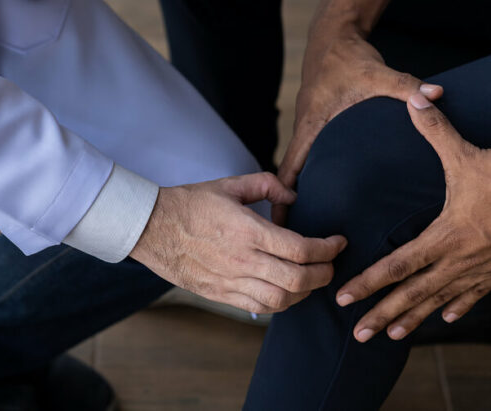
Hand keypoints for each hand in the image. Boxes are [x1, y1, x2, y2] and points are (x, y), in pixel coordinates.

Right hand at [129, 173, 346, 313]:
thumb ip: (266, 185)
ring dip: (305, 292)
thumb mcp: (229, 184)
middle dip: (324, 273)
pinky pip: (259, 307)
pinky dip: (281, 302)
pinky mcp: (220, 294)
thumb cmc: (189, 203)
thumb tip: (293, 197)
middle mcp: (242, 260)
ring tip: (312, 279)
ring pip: (282, 300)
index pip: (301, 249)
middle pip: (298, 279)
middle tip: (332, 263)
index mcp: (247, 231)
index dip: (328, 248)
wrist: (151, 228)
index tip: (338, 242)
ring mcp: (230, 281)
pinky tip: (287, 291)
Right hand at [275, 21, 441, 222]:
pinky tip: (319, 198)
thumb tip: (435, 96)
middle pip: (289, 176)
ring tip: (305, 229)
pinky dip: (305, 179)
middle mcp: (305, 130)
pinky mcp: (315, 127)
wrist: (332, 38)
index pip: (290, 167)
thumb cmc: (349, 58)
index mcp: (313, 124)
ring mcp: (308, 129)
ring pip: (296, 169)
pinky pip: (306, 159)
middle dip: (288, 206)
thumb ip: (407, 87)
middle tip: (293, 239)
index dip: (282, 196)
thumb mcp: (378, 74)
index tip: (280, 223)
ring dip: (296, 195)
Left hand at [336, 92, 490, 342]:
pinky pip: (475, 295)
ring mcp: (483, 271)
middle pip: (413, 296)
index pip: (397, 266)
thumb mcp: (469, 155)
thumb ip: (437, 131)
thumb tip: (416, 99)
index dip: (368, 282)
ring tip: (393, 336)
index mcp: (445, 238)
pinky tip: (447, 318)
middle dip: (382, 315)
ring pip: (441, 302)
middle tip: (359, 336)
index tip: (343, 297)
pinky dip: (458, 307)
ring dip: (414, 319)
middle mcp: (460, 262)